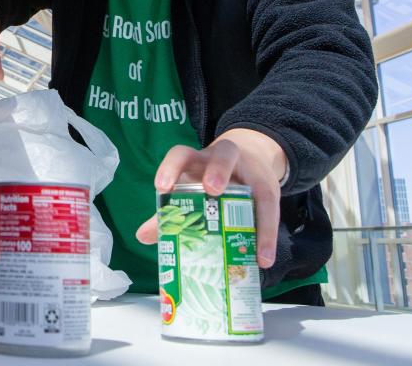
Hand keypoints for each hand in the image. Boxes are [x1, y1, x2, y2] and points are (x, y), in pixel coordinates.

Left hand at [135, 128, 285, 268]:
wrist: (252, 158)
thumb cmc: (210, 178)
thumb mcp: (192, 190)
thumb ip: (169, 213)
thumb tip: (142, 236)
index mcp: (196, 160)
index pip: (180, 155)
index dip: (170, 168)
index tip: (161, 187)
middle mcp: (222, 159)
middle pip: (221, 155)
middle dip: (216, 170)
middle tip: (212, 189)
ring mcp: (247, 170)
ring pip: (256, 183)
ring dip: (252, 208)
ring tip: (237, 221)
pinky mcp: (267, 185)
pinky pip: (269, 207)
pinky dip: (266, 233)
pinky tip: (263, 257)